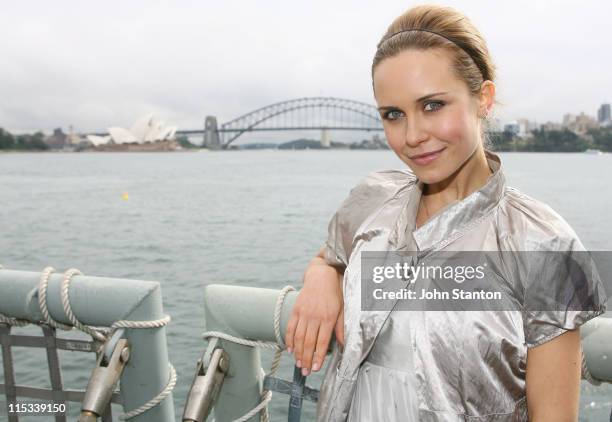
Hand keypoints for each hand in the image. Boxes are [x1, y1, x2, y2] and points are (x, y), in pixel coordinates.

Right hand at [285, 258, 343, 375]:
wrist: (321, 275)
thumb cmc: (334, 293)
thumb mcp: (342, 309)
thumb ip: (341, 328)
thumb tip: (343, 344)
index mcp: (328, 318)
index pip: (322, 342)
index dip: (318, 356)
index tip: (316, 368)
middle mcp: (315, 317)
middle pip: (309, 342)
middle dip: (307, 359)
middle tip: (306, 371)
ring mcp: (304, 313)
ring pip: (299, 337)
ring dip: (298, 353)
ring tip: (298, 364)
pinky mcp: (296, 309)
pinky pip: (291, 327)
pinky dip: (289, 339)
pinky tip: (290, 349)